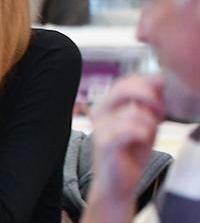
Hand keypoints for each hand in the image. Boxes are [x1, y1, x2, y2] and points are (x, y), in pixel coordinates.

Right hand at [87, 75, 165, 208]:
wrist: (118, 182)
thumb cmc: (131, 151)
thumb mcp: (145, 121)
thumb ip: (151, 101)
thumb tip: (162, 79)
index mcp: (107, 102)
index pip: (130, 80)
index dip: (151, 86)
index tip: (162, 100)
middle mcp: (99, 110)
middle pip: (128, 88)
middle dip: (151, 99)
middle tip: (160, 114)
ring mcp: (100, 126)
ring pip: (135, 112)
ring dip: (149, 125)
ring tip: (147, 135)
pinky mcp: (104, 142)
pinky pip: (132, 129)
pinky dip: (143, 134)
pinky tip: (141, 142)